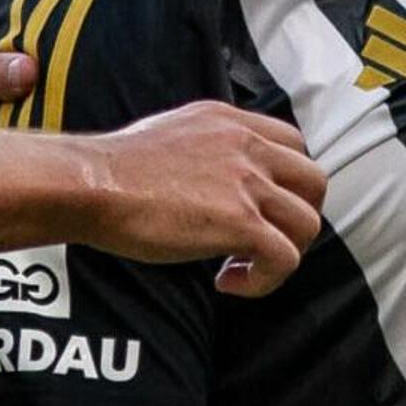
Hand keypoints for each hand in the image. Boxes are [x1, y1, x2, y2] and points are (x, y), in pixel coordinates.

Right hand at [77, 102, 326, 293]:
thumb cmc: (113, 170)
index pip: (292, 144)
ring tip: (239, 268)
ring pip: (307, 224)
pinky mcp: (241, 222)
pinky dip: (264, 280)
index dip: (285, 184)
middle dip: (297, 218)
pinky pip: (285, 258)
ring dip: (283, 254)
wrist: (91, 184)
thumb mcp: (170, 134)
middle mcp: (247, 146)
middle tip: (263, 243)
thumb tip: (209, 179)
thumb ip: (204, 148)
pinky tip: (226, 282)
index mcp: (230, 123)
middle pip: (314, 182)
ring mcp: (247, 183)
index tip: (258, 210)